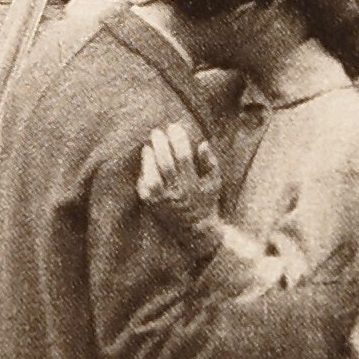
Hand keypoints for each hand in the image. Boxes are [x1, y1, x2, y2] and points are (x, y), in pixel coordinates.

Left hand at [136, 119, 222, 244]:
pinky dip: (144, 171)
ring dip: (149, 157)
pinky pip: (144, 186)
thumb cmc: (206, 202)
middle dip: (161, 144)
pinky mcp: (151, 205)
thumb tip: (203, 143)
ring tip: (149, 144)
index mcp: (193, 185)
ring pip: (152, 175)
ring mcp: (162, 200)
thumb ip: (210, 163)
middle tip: (157, 131)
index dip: (178, 140)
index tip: (175, 126)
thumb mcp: (214, 183)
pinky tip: (145, 159)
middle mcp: (176, 193)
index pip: (183, 157)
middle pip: (165, 164)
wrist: (195, 231)